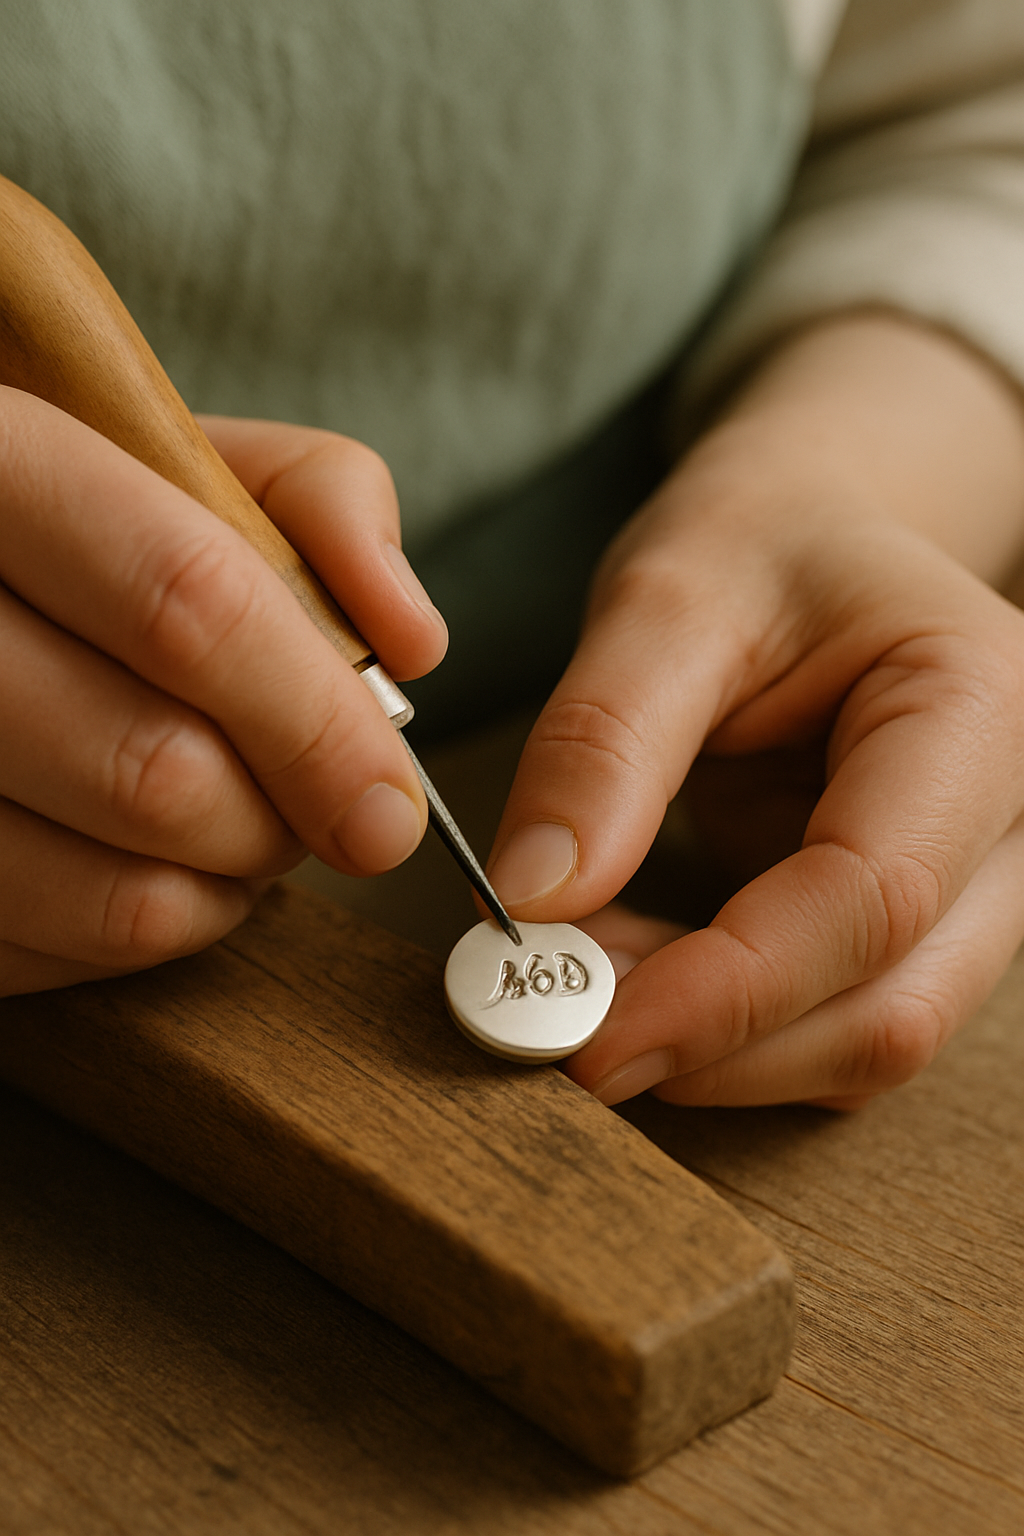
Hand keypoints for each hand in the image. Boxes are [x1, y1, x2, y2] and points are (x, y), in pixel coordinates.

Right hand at [0, 394, 446, 995]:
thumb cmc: (103, 521)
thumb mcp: (208, 460)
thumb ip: (325, 505)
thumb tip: (412, 643)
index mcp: (6, 464)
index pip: (188, 608)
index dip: (314, 720)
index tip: (388, 800)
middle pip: (154, 774)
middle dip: (278, 821)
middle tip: (308, 806)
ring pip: (114, 895)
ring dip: (224, 885)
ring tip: (233, 821)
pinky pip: (62, 950)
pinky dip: (146, 927)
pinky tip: (150, 855)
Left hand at [486, 314, 1023, 1106]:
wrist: (815, 538)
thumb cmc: (760, 543)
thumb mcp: (664, 599)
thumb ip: (602, 743)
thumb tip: (531, 899)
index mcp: (980, 711)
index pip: (874, 897)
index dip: (728, 990)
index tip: (584, 1033)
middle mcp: (1009, 820)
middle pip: (889, 1006)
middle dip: (714, 1043)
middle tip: (549, 1024)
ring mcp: (973, 886)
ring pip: (863, 1038)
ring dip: (711, 1046)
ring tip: (577, 970)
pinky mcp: (912, 925)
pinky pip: (825, 1020)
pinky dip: (719, 1026)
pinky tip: (627, 964)